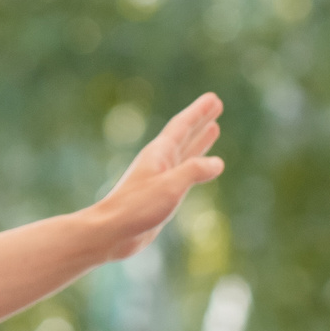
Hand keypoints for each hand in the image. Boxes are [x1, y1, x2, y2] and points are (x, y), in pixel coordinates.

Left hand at [88, 93, 224, 258]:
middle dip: (201, 120)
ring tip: (214, 129)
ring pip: (185, 153)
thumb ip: (194, 171)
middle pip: (184, 135)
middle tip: (216, 105)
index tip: (214, 98)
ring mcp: (160, 178)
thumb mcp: (170, 187)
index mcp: (159, 154)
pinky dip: (195, 165)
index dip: (199, 112)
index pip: (182, 126)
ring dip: (199, 141)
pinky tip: (201, 168)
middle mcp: (160, 161)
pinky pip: (184, 172)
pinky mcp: (161, 194)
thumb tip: (217, 163)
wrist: (112, 231)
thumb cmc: (137, 207)